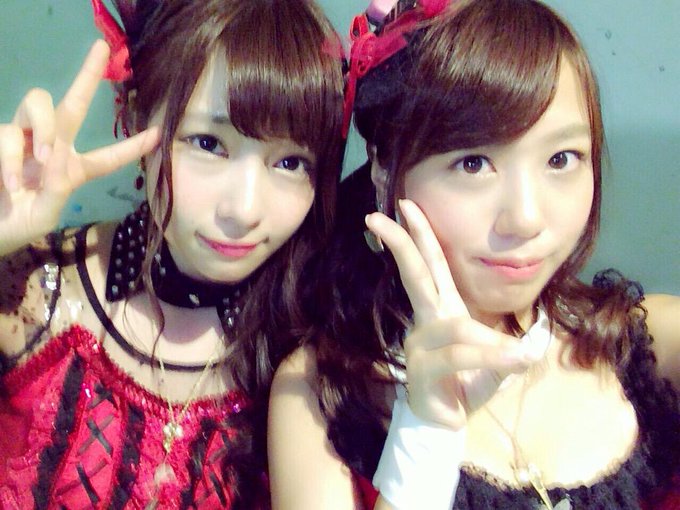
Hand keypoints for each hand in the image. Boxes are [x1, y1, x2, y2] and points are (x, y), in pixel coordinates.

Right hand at [0, 40, 158, 255]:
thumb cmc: (20, 224)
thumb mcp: (45, 215)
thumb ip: (56, 190)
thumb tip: (55, 160)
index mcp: (75, 169)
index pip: (108, 157)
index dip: (132, 146)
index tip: (159, 134)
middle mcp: (53, 146)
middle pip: (74, 103)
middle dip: (88, 74)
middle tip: (102, 47)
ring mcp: (26, 138)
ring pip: (39, 103)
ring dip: (43, 129)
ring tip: (43, 160)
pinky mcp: (1, 136)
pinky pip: (9, 133)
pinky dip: (12, 158)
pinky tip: (12, 183)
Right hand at [365, 199, 539, 429]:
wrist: (448, 422)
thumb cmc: (467, 383)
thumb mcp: (494, 359)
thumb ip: (511, 346)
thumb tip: (538, 341)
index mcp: (442, 310)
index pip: (432, 266)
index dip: (421, 235)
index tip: (407, 205)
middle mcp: (426, 321)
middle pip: (416, 276)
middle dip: (402, 244)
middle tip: (377, 217)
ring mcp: (420, 345)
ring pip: (456, 327)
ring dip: (490, 342)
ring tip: (517, 357)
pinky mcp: (422, 370)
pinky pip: (460, 355)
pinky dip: (490, 357)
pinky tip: (515, 361)